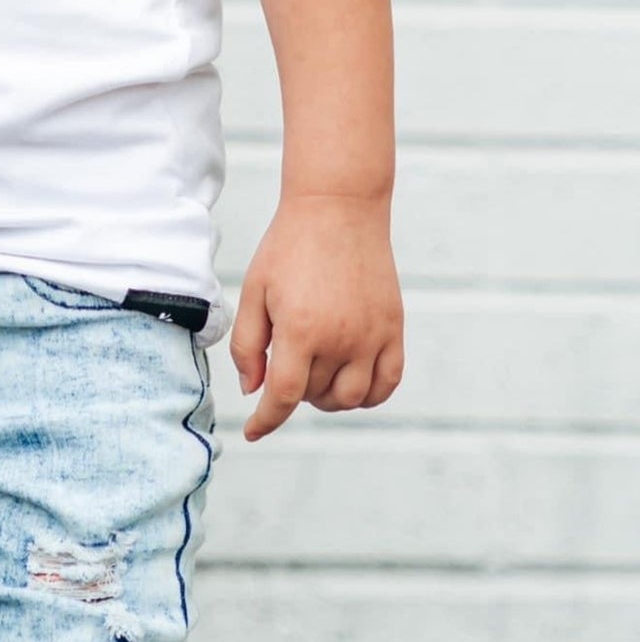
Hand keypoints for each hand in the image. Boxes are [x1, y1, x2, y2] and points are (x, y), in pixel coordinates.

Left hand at [230, 192, 404, 440]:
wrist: (337, 209)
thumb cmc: (288, 247)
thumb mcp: (254, 290)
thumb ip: (248, 344)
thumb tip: (253, 390)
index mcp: (300, 329)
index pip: (283, 396)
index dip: (266, 420)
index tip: (252, 432)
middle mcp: (341, 339)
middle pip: (314, 395)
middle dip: (292, 389)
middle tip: (282, 360)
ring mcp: (373, 336)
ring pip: (351, 398)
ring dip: (327, 396)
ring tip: (312, 369)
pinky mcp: (394, 329)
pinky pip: (387, 384)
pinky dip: (368, 394)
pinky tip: (349, 380)